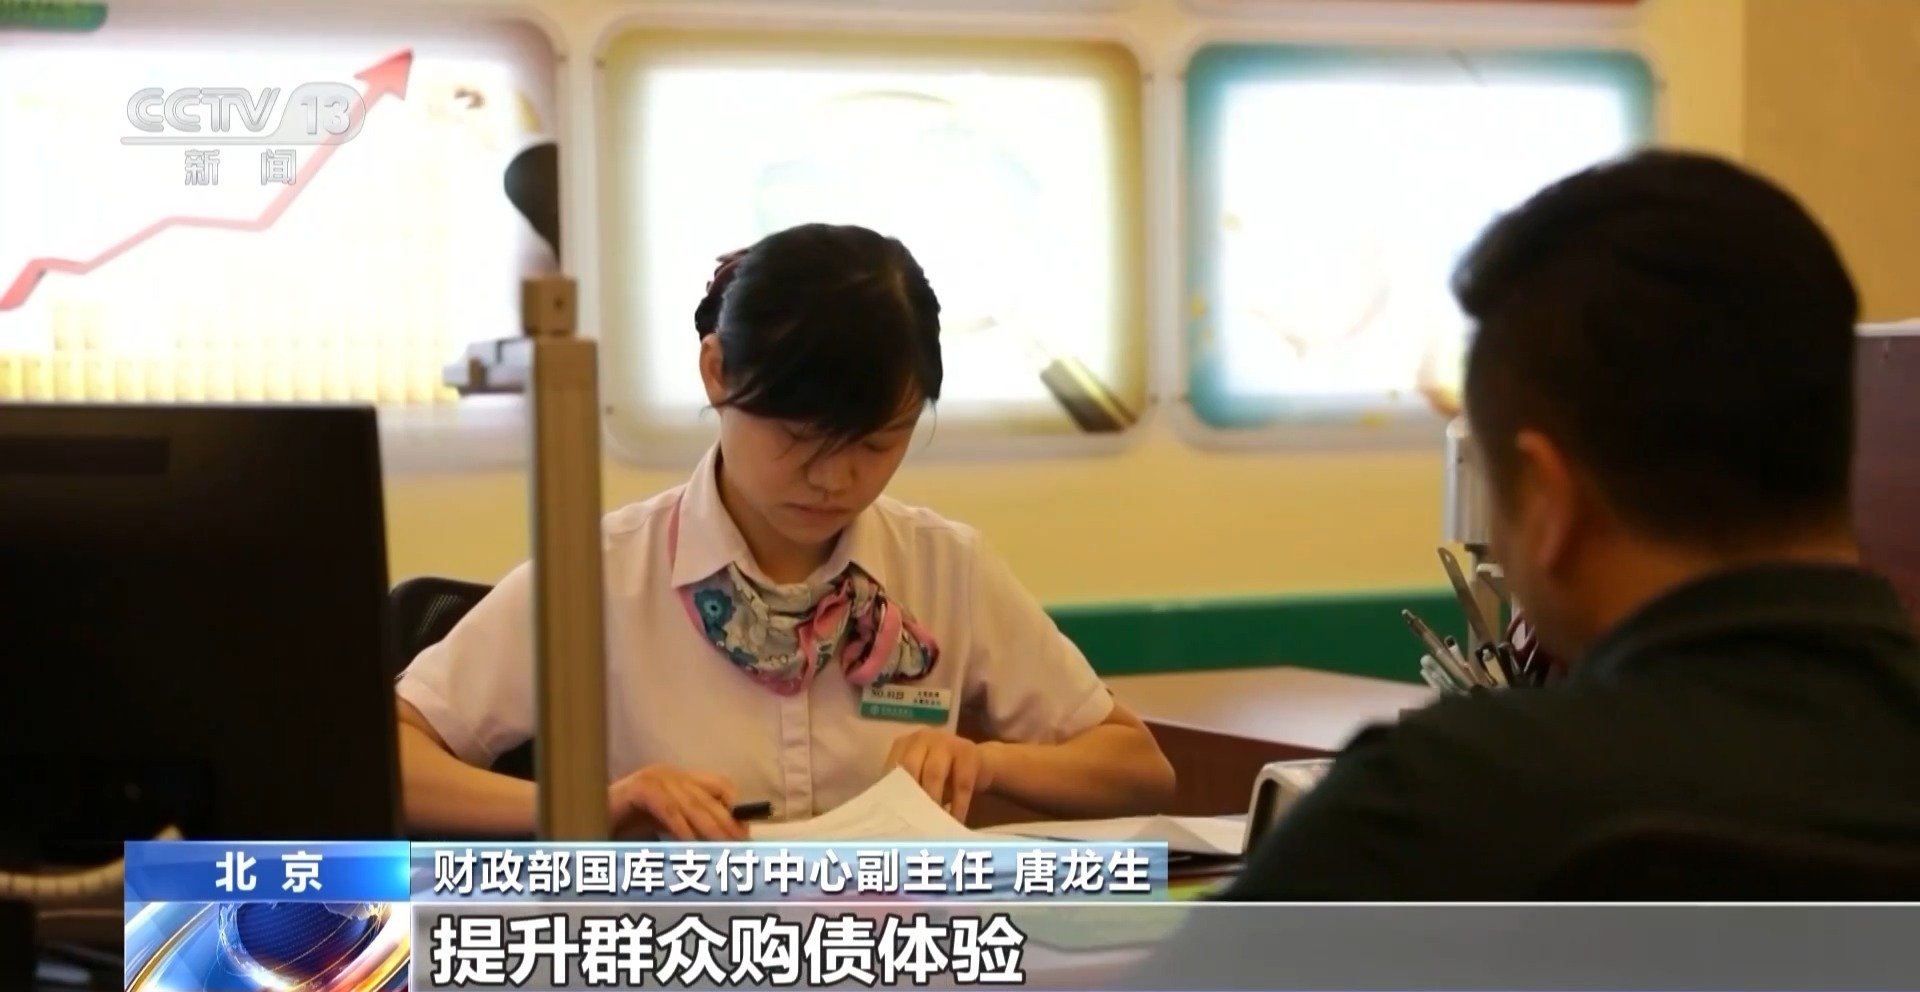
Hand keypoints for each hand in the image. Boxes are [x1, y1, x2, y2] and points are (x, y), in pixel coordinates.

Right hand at [608, 765, 745, 840]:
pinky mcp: (639, 789)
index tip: (745, 833)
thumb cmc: (624, 826)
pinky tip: (691, 845)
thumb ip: (689, 828)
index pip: (720, 785)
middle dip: (727, 824)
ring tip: (724, 849)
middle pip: (708, 797)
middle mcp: (670, 774)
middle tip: (741, 847)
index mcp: (679, 779)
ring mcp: (654, 778)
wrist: (584, 816)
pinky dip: (681, 828)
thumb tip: (724, 844)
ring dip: (710, 829)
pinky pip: (667, 809)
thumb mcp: (664, 824)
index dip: (735, 808)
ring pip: (691, 804)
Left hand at [885, 729, 995, 823]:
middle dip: (910, 796)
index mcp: (905, 744)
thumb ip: (906, 789)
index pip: (892, 768)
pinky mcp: (968, 751)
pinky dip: (958, 805)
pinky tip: (955, 821)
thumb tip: (890, 818)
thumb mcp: (921, 778)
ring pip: (933, 773)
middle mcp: (922, 737)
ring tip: (931, 824)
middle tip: (910, 823)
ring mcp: (946, 741)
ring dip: (932, 801)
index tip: (892, 817)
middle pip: (909, 767)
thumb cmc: (943, 777)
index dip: (891, 792)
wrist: (981, 763)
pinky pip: (961, 782)